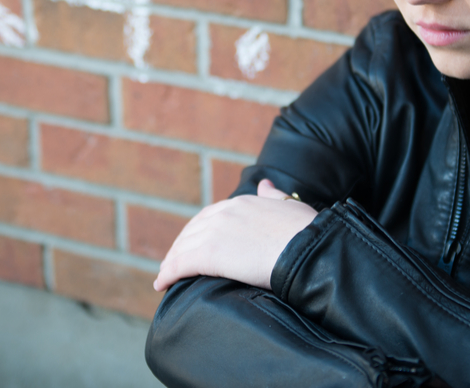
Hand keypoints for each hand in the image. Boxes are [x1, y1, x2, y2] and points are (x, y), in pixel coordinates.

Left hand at [153, 179, 318, 291]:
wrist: (309, 251)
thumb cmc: (308, 234)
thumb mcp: (291, 207)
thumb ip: (274, 196)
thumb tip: (265, 184)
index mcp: (244, 202)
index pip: (212, 215)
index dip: (199, 230)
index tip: (193, 242)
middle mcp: (225, 213)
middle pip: (193, 230)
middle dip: (181, 245)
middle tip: (172, 262)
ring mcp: (215, 232)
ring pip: (183, 247)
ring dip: (171, 262)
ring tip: (164, 276)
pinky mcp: (209, 254)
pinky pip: (181, 264)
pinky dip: (167, 274)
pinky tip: (161, 284)